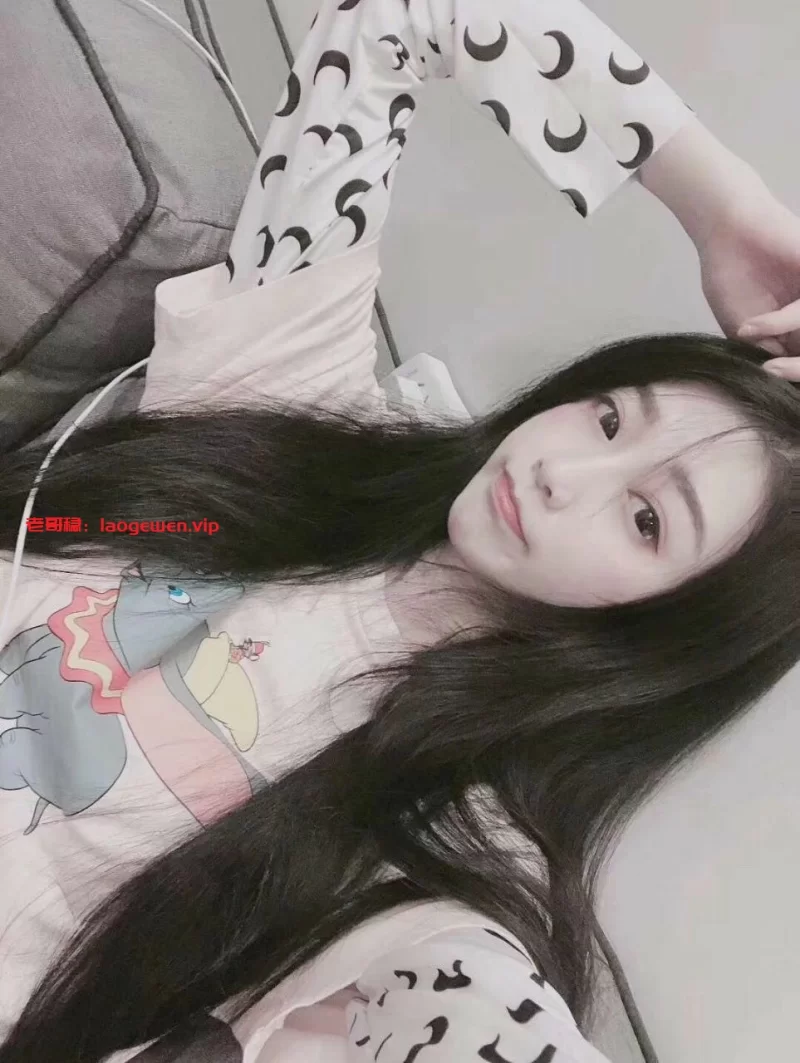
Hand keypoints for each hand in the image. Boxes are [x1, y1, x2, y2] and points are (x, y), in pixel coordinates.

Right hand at [696, 189, 799, 378]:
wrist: (725, 230)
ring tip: (752, 340)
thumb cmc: (729, 274)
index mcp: (795, 325)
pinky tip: (751, 325)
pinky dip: (781, 321)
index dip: (792, 373)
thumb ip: (764, 351)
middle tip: (771, 373)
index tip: (767, 381)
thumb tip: (781, 375)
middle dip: (797, 369)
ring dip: (790, 351)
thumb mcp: (741, 328)